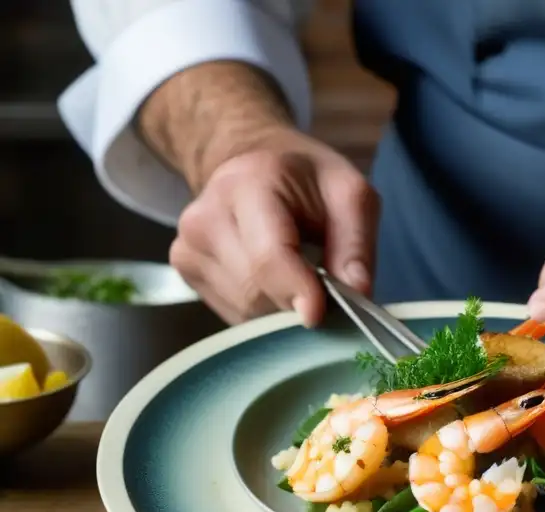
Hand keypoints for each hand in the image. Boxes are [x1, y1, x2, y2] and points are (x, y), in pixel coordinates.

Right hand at [170, 127, 378, 325]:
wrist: (251, 162)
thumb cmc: (306, 180)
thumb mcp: (350, 195)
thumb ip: (356, 244)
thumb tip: (359, 294)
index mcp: (248, 185)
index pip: (267, 256)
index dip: (296, 291)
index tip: (319, 315)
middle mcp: (206, 217)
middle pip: (256, 291)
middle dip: (298, 302)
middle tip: (327, 291)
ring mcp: (188, 246)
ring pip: (245, 309)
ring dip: (282, 310)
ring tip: (301, 280)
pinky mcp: (185, 270)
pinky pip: (233, 313)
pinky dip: (264, 311)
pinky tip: (276, 284)